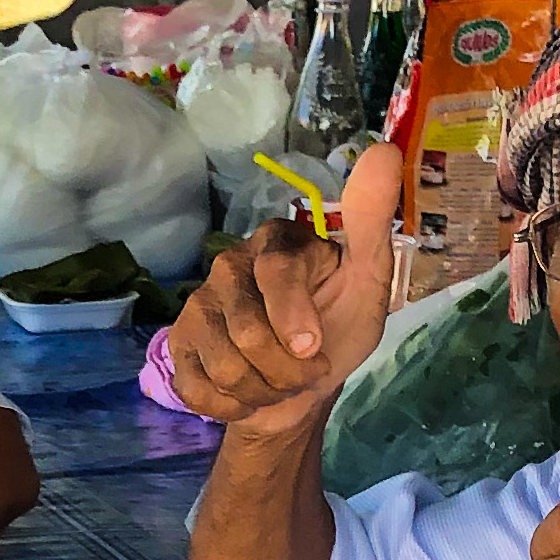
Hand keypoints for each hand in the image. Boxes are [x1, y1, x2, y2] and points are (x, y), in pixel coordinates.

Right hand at [167, 142, 400, 432]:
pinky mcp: (179, 347)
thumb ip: (371, 222)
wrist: (301, 390)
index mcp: (275, 243)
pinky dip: (233, 407)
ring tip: (278, 379)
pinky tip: (248, 393)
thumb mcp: (368, 281)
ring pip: (225, 367)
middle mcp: (229, 266)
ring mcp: (199, 307)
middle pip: (248, 331)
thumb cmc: (337, 329)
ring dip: (265, 390)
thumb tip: (381, 153)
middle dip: (288, 369)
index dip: (293, 317)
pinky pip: (199, 390)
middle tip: (305, 368)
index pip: (276, 274)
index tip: (312, 347)